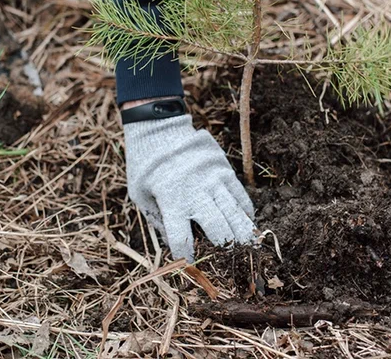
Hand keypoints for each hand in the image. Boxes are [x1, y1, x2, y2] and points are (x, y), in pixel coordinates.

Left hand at [123, 114, 255, 261]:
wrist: (159, 128)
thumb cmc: (144, 166)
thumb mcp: (139, 195)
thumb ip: (158, 221)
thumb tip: (178, 246)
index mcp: (171, 200)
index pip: (182, 240)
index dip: (187, 258)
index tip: (189, 263)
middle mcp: (196, 192)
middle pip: (220, 231)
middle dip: (226, 250)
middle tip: (229, 260)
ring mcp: (214, 180)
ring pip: (237, 215)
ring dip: (244, 235)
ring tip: (251, 249)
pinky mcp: (224, 170)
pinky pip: (242, 197)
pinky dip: (246, 213)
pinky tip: (246, 223)